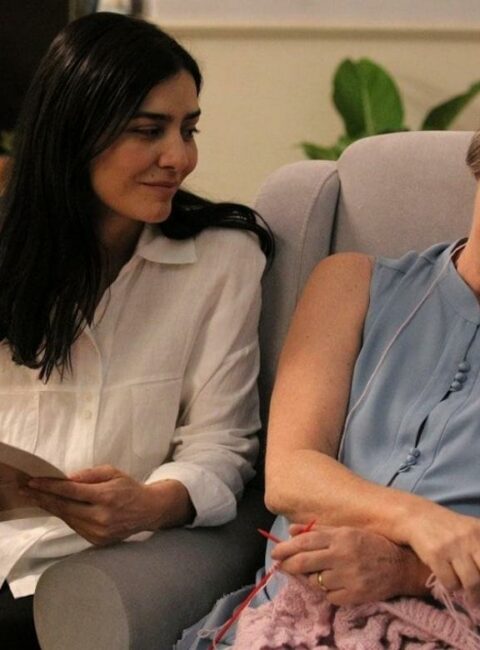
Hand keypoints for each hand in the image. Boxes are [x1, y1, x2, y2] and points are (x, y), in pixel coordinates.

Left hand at [22, 465, 192, 545]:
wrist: (148, 510)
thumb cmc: (129, 488)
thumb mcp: (113, 473)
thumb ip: (90, 474)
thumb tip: (67, 479)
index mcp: (106, 496)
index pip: (71, 491)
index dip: (50, 486)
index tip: (34, 482)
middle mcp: (101, 516)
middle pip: (64, 507)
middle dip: (43, 498)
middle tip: (27, 490)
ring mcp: (99, 532)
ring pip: (68, 518)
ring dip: (51, 508)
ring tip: (37, 498)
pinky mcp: (97, 541)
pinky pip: (75, 527)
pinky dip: (65, 516)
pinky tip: (57, 508)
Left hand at [270, 524, 428, 605]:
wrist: (401, 566)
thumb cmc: (371, 544)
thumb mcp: (346, 531)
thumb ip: (318, 530)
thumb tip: (291, 531)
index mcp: (340, 537)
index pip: (305, 542)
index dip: (286, 548)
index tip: (275, 552)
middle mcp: (342, 556)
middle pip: (305, 562)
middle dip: (288, 564)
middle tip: (281, 565)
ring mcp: (348, 577)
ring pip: (315, 581)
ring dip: (310, 578)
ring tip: (313, 573)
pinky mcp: (354, 595)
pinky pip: (329, 596)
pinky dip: (326, 591)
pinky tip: (332, 584)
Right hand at [400, 504, 479, 606]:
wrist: (415, 516)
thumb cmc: (446, 528)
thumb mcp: (470, 531)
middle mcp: (469, 537)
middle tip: (477, 597)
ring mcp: (452, 546)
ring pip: (471, 582)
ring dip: (469, 593)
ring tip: (464, 591)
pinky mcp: (435, 554)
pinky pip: (450, 583)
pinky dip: (450, 586)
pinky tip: (447, 580)